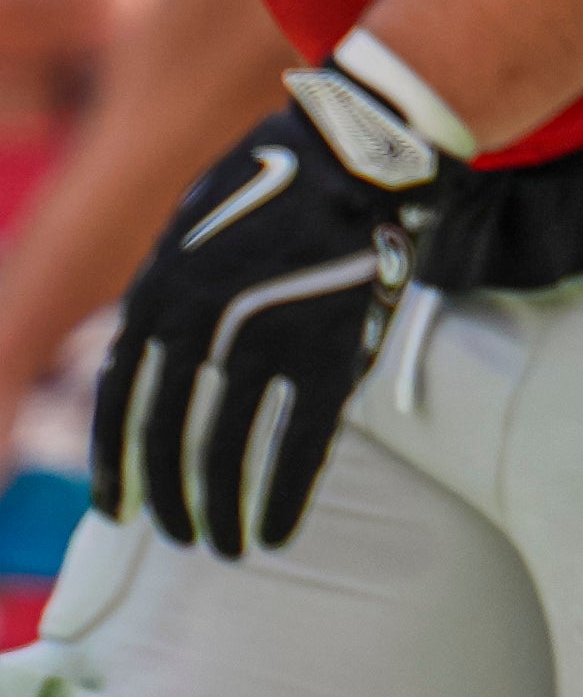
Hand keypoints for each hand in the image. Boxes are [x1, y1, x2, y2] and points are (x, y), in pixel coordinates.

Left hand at [93, 63, 444, 554]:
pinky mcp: (334, 349)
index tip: (117, 512)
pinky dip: (287, 494)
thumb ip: (159, 299)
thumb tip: (134, 371)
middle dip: (169, 498)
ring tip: (224, 547)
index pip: (119, 405)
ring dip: (222, 509)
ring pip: (231, 449)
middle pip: (169, 437)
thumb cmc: (267, 181)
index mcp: (156, 296)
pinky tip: (277, 531)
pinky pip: (304, 441)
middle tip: (178, 536)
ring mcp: (269, 339)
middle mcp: (202, 325)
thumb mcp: (185, 230)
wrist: (353, 149)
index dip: (114, 466)